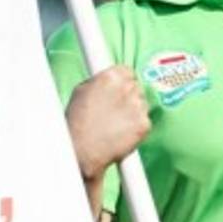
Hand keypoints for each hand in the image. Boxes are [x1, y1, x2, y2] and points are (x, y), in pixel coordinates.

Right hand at [66, 65, 149, 179]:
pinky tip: (121, 132)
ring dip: (134, 111)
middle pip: (136, 87)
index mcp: (111, 77)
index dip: (122, 82)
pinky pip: (145, 121)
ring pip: (142, 104)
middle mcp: (127, 89)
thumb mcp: (82, 91)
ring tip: (115, 123)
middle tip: (114, 110)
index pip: (127, 71)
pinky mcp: (145, 124)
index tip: (118, 90)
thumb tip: (111, 77)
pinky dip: (136, 126)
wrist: (82, 150)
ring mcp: (138, 107)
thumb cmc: (77, 122)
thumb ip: (100, 81)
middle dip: (128, 96)